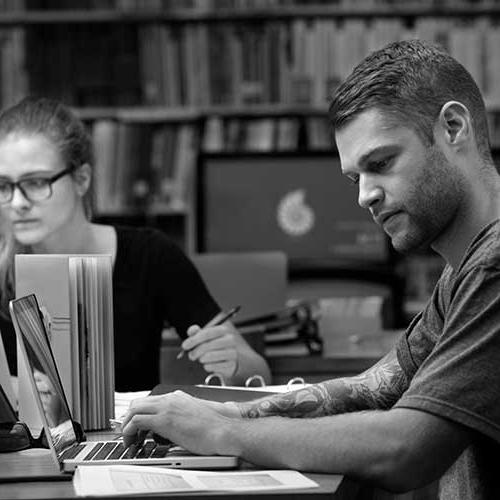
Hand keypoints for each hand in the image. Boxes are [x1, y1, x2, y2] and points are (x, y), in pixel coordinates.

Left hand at [121, 391, 239, 452]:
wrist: (223, 432)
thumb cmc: (213, 429)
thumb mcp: (192, 418)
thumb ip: (178, 419)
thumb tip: (168, 431)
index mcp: (177, 397)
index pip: (150, 401)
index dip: (139, 414)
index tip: (136, 427)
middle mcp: (170, 398)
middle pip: (138, 402)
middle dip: (129, 418)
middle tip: (129, 433)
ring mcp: (167, 407)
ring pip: (134, 409)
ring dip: (127, 425)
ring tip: (129, 440)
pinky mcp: (164, 420)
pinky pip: (136, 421)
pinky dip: (129, 431)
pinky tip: (132, 441)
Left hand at [182, 323, 238, 377]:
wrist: (230, 359)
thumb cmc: (215, 346)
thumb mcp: (205, 337)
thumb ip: (197, 332)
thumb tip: (192, 330)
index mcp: (223, 330)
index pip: (207, 333)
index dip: (194, 340)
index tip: (185, 346)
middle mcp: (230, 340)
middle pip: (208, 345)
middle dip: (196, 351)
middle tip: (191, 355)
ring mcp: (233, 352)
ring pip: (210, 356)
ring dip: (201, 359)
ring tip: (200, 359)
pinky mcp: (232, 365)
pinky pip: (214, 366)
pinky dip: (207, 366)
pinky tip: (208, 364)